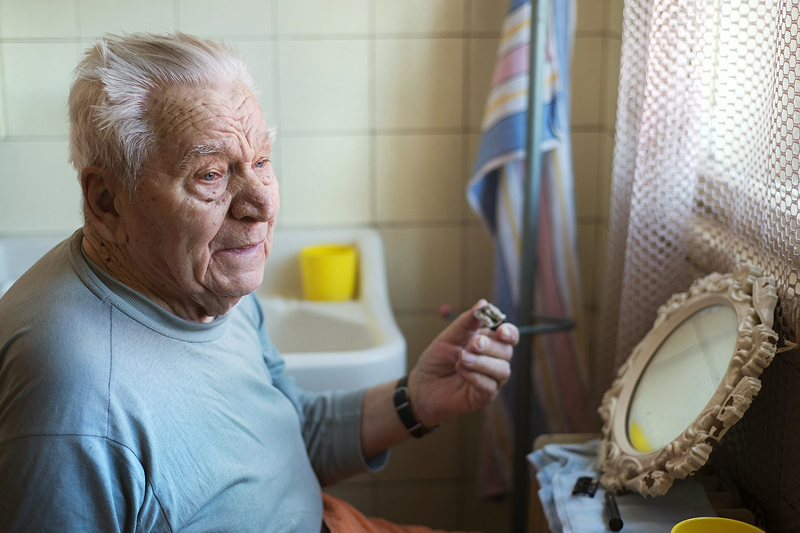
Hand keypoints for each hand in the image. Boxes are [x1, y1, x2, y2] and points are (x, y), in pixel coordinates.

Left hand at [407, 299, 518, 427]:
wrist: (422, 385)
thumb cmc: (437, 360)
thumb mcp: (449, 336)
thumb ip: (466, 322)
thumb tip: (483, 304)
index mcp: (488, 342)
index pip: (509, 336)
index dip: (509, 332)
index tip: (500, 330)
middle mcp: (493, 360)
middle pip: (506, 351)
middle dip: (490, 346)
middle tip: (471, 344)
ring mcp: (490, 379)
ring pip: (502, 370)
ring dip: (481, 362)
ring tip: (461, 358)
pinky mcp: (483, 396)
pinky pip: (489, 386)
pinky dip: (475, 377)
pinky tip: (460, 371)